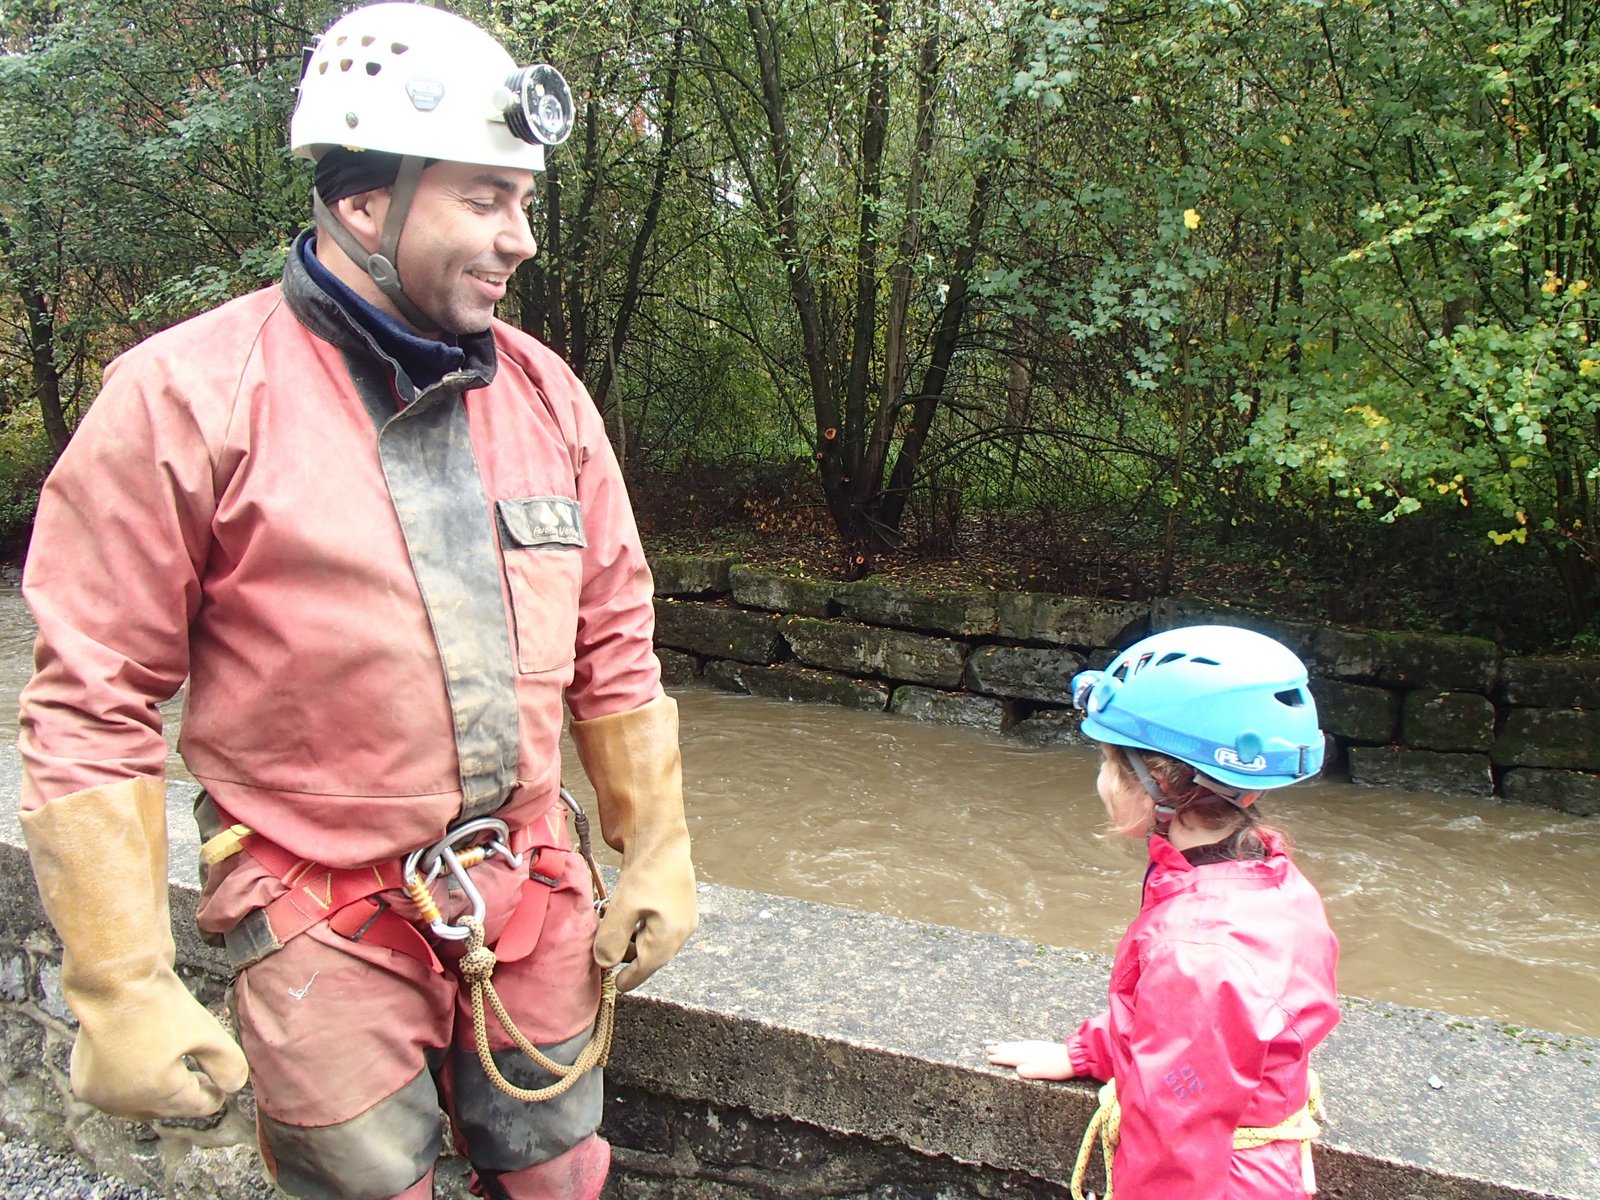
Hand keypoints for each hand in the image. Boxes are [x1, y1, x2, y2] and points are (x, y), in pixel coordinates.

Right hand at [72, 970, 248, 1118]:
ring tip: (181, 1076)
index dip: (211, 1097)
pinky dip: (132, 1084)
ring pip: (138, 1102)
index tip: (222, 1091)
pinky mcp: (84, 1076)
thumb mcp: (205, 1032)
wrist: (111, 978)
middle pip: (164, 1107)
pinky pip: (115, 1090)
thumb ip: (225, 1063)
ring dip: (158, 1092)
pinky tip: (147, 1070)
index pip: (192, 1105)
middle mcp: (121, 1102)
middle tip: (206, 1084)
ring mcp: (98, 1091)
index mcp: (153, 1094)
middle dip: (185, 1095)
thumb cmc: (157, 1003)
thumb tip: (233, 1086)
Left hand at [594, 850, 696, 991]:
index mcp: (672, 936)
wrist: (660, 832)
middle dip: (626, 955)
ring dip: (629, 938)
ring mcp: (678, 913)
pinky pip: (653, 923)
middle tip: (602, 949)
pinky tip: (622, 913)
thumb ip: (612, 941)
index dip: (627, 978)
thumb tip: (604, 963)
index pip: (647, 969)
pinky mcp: (671, 899)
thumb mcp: (623, 909)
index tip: (613, 985)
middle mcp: (681, 929)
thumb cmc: (647, 871)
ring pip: (650, 938)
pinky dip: (637, 924)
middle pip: (649, 955)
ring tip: (608, 928)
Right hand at [985, 1039, 1074, 1079]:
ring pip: (1017, 1045)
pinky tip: (1018, 1044)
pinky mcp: (1042, 1046)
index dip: (1001, 1058)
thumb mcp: (1047, 1071)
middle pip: (1012, 1049)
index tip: (989, 1057)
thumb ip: (1032, 1071)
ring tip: (997, 1044)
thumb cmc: (1060, 1067)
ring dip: (1006, 1045)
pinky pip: (1024, 1043)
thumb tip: (1018, 1070)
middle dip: (999, 1049)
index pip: (1012, 1058)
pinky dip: (1017, 1044)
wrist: (1075, 1056)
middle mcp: (1031, 1050)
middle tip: (987, 1048)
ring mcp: (1036, 1047)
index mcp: (1031, 1057)